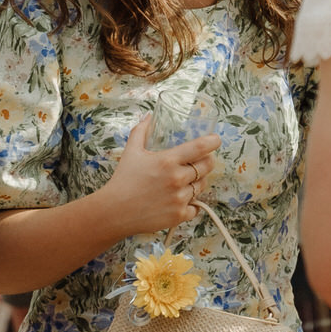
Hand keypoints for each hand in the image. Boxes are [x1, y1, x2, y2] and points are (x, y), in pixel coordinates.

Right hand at [95, 116, 220, 237]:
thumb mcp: (131, 151)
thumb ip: (141, 131)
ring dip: (198, 182)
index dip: (212, 141)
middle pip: (207, 166)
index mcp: (168, 161)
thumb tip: (148, 116)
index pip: (200, 147)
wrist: (114, 212)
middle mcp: (177, 179)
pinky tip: (180, 200)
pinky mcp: (179, 215)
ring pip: (202, 186)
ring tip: (185, 180)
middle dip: (207, 161)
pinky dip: (191, 204)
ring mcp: (179, 198)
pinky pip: (196, 207)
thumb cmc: (123, 180)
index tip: (216, 139)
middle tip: (200, 161)